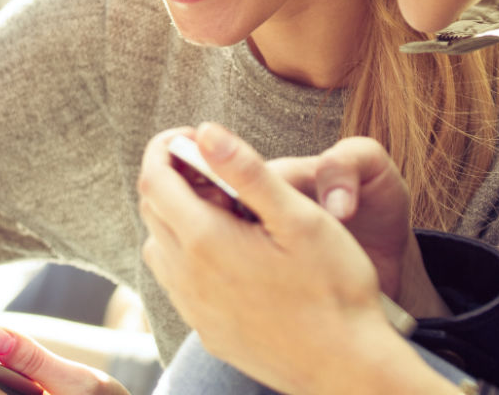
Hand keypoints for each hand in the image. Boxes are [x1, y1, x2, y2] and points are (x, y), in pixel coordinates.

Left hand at [137, 124, 414, 393]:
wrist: (346, 367)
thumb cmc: (334, 288)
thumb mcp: (298, 217)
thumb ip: (247, 171)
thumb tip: (205, 131)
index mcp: (205, 240)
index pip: (155, 179)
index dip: (165, 147)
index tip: (190, 135)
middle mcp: (186, 277)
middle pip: (153, 210)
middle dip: (172, 177)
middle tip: (212, 166)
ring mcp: (194, 309)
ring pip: (159, 247)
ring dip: (176, 217)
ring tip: (222, 209)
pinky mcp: (207, 331)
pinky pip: (177, 282)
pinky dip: (186, 255)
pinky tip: (227, 253)